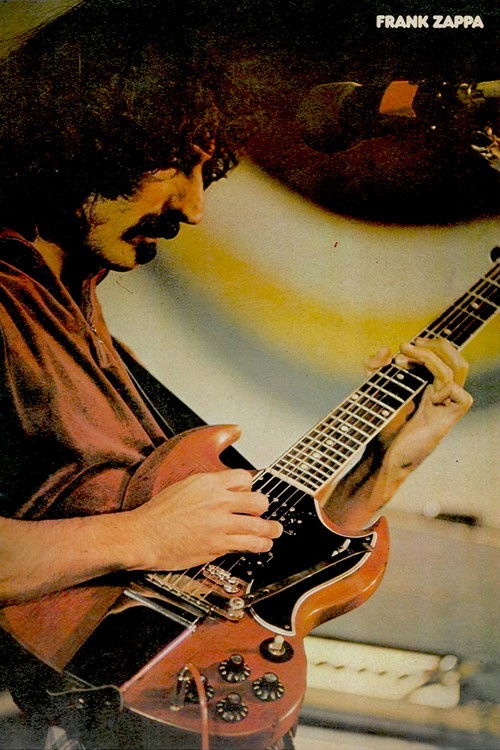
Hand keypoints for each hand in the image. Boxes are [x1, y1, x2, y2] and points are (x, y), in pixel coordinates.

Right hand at [126, 469, 282, 570]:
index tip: (249, 494)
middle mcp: (218, 500)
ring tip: (273, 531)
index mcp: (208, 482)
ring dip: (270, 530)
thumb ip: (207, 488)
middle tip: (263, 513)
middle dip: (263, 508)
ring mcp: (219, 524)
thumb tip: (223, 491)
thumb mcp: (184, 487)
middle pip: (258, 500)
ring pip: (259, 525)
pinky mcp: (218, 545)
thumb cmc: (158, 514)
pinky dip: (259, 545)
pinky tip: (262, 545)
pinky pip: (248, 544)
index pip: (245, 478)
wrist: (143, 535)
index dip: (249, 488)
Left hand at [367, 338, 472, 471]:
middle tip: (406, 347)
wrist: (380, 456)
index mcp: (428, 385)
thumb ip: (375, 368)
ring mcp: (446, 406)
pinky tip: (427, 398)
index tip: (402, 347)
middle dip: (435, 345)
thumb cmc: (379, 427)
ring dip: (430, 359)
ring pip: (457, 369)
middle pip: (455, 358)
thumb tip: (385, 349)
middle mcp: (441, 393)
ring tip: (403, 361)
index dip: (428, 345)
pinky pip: (462, 395)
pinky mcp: (448, 420)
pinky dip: (444, 389)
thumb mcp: (372, 390)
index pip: (443, 355)